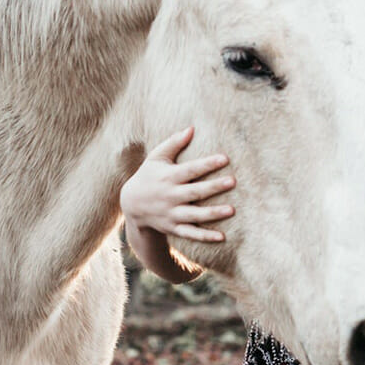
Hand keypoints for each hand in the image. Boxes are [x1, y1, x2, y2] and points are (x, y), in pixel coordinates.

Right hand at [120, 126, 235, 242]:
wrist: (132, 205)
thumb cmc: (149, 175)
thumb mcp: (156, 157)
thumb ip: (173, 143)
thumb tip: (191, 128)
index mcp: (169, 176)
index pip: (191, 169)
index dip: (207, 164)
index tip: (225, 158)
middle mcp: (171, 196)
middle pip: (195, 192)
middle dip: (214, 187)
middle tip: (232, 181)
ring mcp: (172, 214)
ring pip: (195, 215)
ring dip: (213, 213)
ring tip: (232, 210)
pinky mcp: (173, 228)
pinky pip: (190, 233)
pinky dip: (205, 237)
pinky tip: (222, 236)